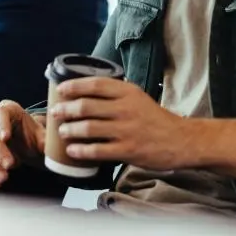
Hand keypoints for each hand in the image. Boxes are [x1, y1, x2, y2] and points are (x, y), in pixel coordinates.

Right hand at [0, 100, 45, 188]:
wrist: (22, 143)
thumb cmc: (30, 135)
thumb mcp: (39, 136)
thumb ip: (45, 141)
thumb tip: (54, 150)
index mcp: (7, 110)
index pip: (1, 113)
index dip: (2, 125)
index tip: (6, 137)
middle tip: (10, 165)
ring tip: (4, 178)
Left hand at [51, 78, 187, 170]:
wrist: (180, 140)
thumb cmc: (155, 118)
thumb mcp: (138, 97)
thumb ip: (115, 94)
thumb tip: (85, 92)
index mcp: (128, 92)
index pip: (95, 84)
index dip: (74, 86)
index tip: (60, 90)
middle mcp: (126, 109)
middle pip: (87, 106)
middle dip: (66, 109)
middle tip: (55, 113)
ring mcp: (127, 130)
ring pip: (89, 128)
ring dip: (70, 129)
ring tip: (62, 131)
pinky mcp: (128, 150)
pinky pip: (98, 150)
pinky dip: (81, 150)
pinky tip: (72, 151)